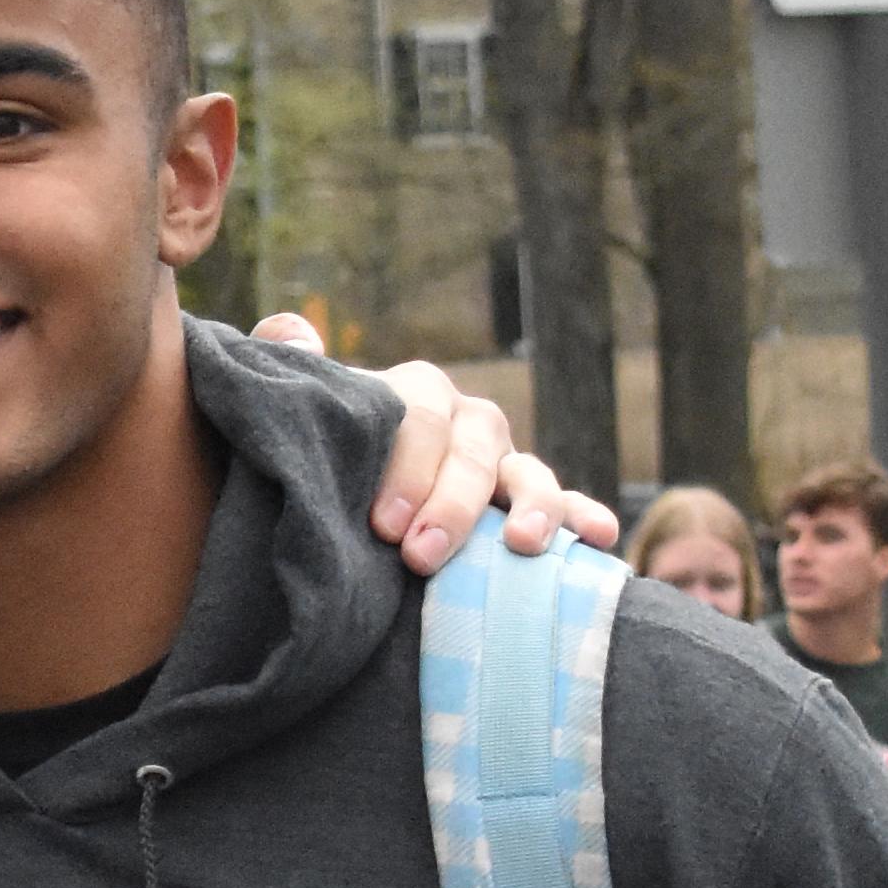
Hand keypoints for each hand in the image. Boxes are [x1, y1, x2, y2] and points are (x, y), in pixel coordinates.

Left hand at [247, 312, 624, 573]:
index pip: (420, 416)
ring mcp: (501, 466)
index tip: (383, 523)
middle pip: (475, 452)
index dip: (407, 466)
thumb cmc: (326, 454)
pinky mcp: (524, 507)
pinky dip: (584, 515)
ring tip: (522, 543)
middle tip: (421, 555)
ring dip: (533, 504)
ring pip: (527, 474)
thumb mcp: (304, 414)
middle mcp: (465, 426)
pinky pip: (564, 505)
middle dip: (453, 504)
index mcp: (415, 398)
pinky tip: (600, 535)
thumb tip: (286, 332)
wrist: (346, 498)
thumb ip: (294, 374)